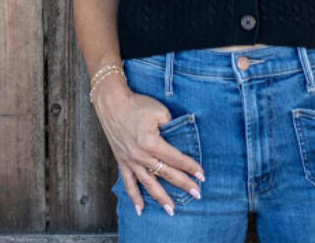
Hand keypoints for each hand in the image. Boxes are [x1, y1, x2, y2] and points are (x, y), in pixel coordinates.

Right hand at [93, 76, 205, 216]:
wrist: (112, 103)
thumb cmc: (137, 105)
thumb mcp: (159, 111)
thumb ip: (171, 127)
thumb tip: (179, 140)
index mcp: (152, 143)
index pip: (176, 158)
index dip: (190, 167)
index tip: (202, 176)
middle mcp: (141, 155)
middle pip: (166, 173)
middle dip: (183, 184)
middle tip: (197, 194)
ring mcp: (131, 160)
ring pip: (148, 184)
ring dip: (161, 198)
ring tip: (172, 211)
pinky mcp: (122, 161)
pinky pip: (128, 183)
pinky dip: (134, 197)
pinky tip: (140, 210)